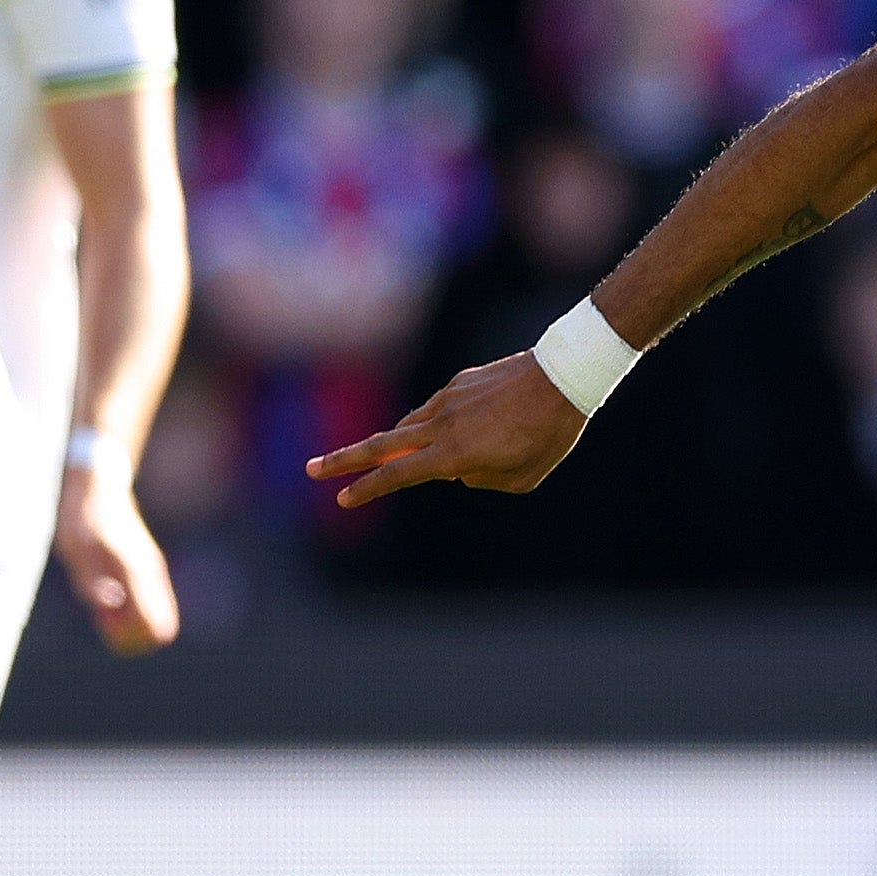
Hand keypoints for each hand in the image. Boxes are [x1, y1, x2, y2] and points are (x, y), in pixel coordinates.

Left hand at [55, 469, 181, 653]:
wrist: (97, 489)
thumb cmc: (81, 520)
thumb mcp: (74, 550)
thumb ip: (90, 580)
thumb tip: (110, 604)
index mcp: (135, 571)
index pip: (152, 624)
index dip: (127, 636)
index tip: (103, 620)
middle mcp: (152, 574)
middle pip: (162, 630)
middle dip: (133, 636)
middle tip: (104, 619)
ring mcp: (154, 573)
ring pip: (160, 620)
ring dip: (132, 625)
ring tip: (104, 607)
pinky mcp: (150, 572)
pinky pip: (153, 607)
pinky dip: (134, 613)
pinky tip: (110, 598)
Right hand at [306, 350, 586, 507]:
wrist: (564, 377)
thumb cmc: (549, 435)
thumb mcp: (521, 477)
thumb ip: (481, 480)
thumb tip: (456, 470)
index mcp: (455, 453)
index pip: (398, 474)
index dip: (368, 488)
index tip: (343, 499)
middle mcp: (443, 425)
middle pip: (381, 445)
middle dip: (344, 460)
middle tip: (312, 470)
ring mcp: (448, 400)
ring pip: (408, 426)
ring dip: (393, 444)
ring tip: (387, 457)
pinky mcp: (459, 383)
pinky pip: (435, 410)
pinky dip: (432, 425)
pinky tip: (448, 432)